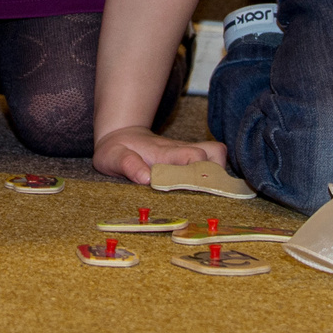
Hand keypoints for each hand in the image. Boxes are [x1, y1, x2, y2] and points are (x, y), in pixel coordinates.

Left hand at [94, 125, 222, 185]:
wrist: (120, 134)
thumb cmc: (117, 150)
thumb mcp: (113, 157)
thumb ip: (128, 165)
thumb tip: (147, 178)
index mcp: (164, 152)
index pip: (194, 155)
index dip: (200, 172)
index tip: (196, 190)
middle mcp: (181, 150)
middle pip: (214, 153)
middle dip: (215, 176)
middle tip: (206, 197)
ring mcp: (186, 153)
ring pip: (216, 154)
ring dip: (218, 173)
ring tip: (209, 194)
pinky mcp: (188, 158)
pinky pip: (211, 161)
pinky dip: (214, 174)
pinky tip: (206, 191)